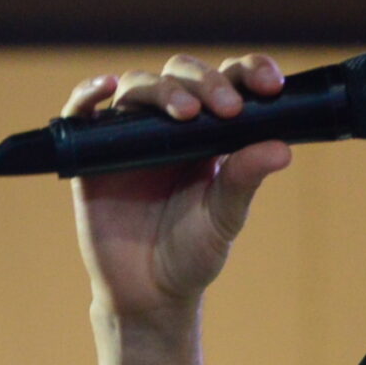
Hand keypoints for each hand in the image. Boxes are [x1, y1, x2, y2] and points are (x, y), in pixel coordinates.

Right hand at [67, 52, 291, 325]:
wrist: (148, 292)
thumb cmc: (191, 252)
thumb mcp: (224, 217)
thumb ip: (245, 179)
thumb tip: (283, 148)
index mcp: (209, 132)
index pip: (228, 83)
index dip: (248, 72)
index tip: (271, 86)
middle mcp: (168, 125)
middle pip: (182, 74)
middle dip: (207, 81)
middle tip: (227, 108)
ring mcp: (129, 136)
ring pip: (138, 86)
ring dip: (163, 89)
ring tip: (186, 114)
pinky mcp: (92, 153)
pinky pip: (82, 113)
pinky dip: (87, 93)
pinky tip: (106, 88)